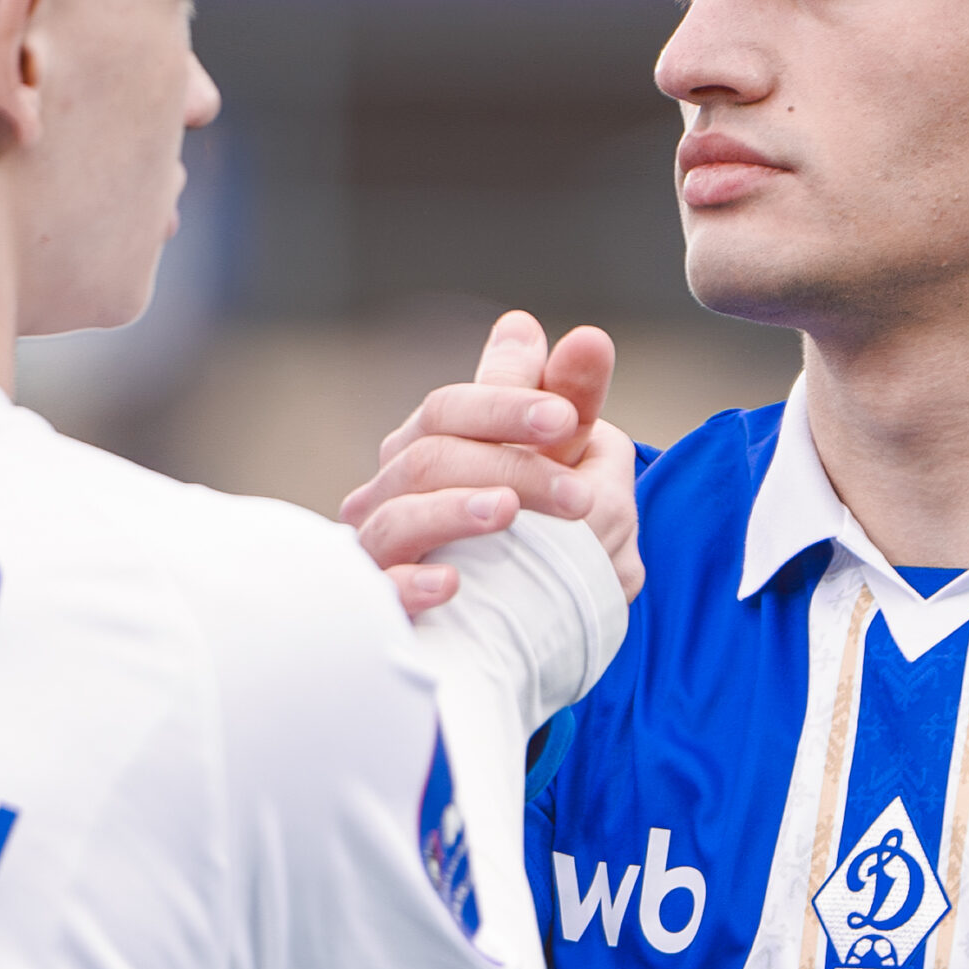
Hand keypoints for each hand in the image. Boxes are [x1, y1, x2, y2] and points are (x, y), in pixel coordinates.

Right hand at [343, 310, 643, 616]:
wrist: (494, 632)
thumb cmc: (522, 532)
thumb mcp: (552, 467)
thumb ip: (567, 402)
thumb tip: (589, 336)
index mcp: (428, 446)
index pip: (453, 409)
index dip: (506, 405)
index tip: (567, 416)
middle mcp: (392, 493)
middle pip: (429, 457)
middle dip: (507, 466)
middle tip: (580, 496)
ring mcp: (379, 552)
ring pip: (399, 518)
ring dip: (456, 511)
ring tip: (510, 513)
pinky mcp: (380, 611)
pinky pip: (381, 594)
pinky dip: (411, 585)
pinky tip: (451, 585)